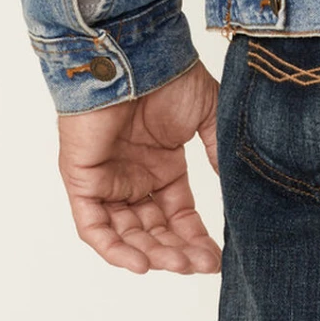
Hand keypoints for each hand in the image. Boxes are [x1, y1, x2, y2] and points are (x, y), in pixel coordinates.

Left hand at [57, 59, 221, 274]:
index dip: (195, 238)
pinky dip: (114, 248)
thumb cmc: (170, 77)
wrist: (137, 55)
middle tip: (198, 265)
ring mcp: (107, 181)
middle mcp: (133, 178)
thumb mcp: (206, 115)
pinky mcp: (83, 180)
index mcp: (161, 165)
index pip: (177, 214)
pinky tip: (141, 261)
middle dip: (176, 251)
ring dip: (150, 253)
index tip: (216, 258)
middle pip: (154, 230)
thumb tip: (236, 184)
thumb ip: (216, 150)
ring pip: (126, 234)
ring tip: (176, 264)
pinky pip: (94, 226)